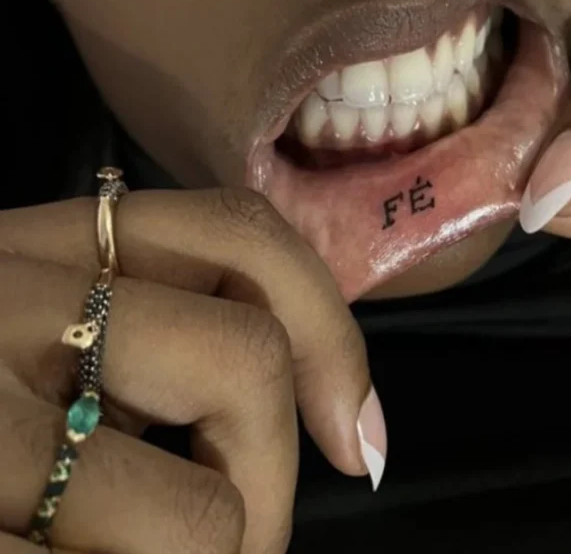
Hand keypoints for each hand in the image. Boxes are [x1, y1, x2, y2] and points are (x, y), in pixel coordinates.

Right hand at [0, 188, 381, 553]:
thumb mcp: (41, 336)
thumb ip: (144, 340)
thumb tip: (331, 419)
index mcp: (45, 244)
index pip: (235, 228)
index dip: (329, 330)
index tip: (355, 440)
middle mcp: (11, 299)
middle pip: (247, 360)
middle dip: (270, 488)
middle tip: (235, 545)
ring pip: (203, 518)